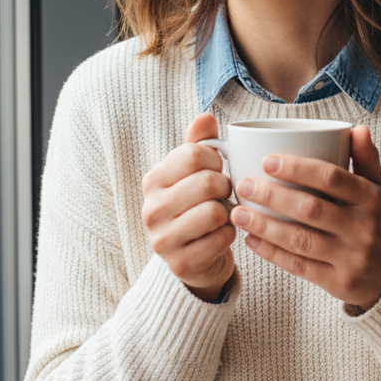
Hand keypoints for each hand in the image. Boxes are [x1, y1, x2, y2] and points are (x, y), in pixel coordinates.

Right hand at [141, 113, 236, 301]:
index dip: (217, 160)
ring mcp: (162, 239)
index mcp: (153, 180)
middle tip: (222, 196)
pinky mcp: (180, 263)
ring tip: (220, 214)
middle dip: (226, 187)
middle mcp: (151, 209)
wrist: (196, 255)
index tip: (217, 170)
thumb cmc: (197, 204)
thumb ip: (200, 143)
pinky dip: (229, 235)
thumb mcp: (196, 171)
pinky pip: (221, 239)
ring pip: (215, 212)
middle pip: (209, 182)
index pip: (195, 154)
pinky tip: (219, 235)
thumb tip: (205, 116)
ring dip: (228, 213)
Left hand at [229, 125, 380, 309]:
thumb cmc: (378, 222)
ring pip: (301, 240)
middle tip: (244, 185)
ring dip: (265, 226)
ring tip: (238, 213)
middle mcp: (361, 228)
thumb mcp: (379, 189)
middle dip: (273, 196)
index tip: (267, 160)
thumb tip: (356, 128)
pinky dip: (272, 253)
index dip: (298, 168)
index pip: (331, 178)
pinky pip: (299, 267)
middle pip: (311, 209)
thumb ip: (366, 158)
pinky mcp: (337, 282)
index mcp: (370, 198)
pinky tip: (251, 240)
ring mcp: (350, 257)